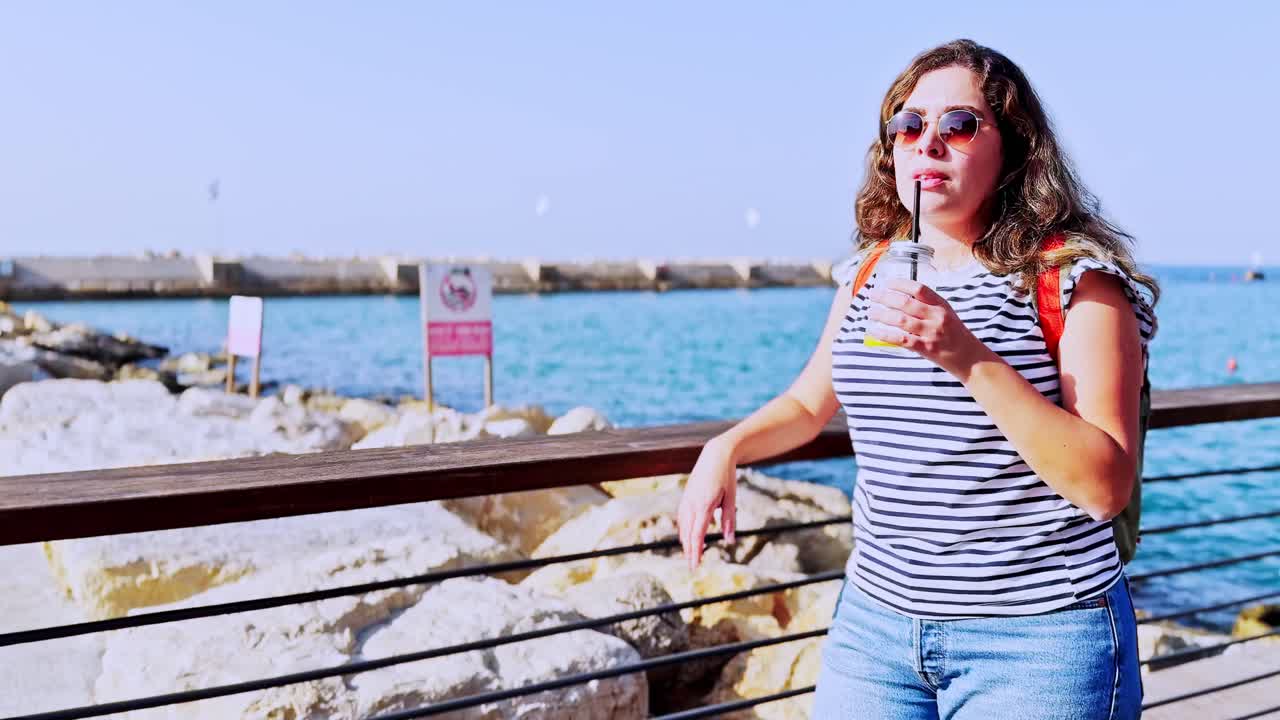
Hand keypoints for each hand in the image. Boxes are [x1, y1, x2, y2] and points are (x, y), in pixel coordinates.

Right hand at [677, 437, 737, 570]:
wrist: (715, 455)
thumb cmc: (726, 477)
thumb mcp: (731, 499)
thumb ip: (729, 521)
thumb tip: (729, 541)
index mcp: (704, 505)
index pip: (698, 535)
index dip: (696, 551)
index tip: (696, 565)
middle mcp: (692, 504)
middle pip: (688, 534)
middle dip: (690, 551)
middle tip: (693, 567)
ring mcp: (687, 499)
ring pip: (683, 526)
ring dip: (686, 542)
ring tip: (690, 555)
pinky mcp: (686, 496)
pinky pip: (682, 517)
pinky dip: (684, 529)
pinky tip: (687, 536)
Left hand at [865, 278, 990, 375]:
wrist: (971, 359)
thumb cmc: (956, 336)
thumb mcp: (946, 315)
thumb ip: (928, 307)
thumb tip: (900, 299)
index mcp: (941, 305)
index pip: (919, 289)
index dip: (900, 283)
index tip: (886, 282)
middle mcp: (937, 316)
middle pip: (906, 302)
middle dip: (885, 297)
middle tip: (872, 295)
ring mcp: (931, 332)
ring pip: (901, 320)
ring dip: (882, 314)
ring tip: (871, 312)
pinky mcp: (926, 348)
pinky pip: (901, 339)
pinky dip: (885, 334)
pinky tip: (874, 331)